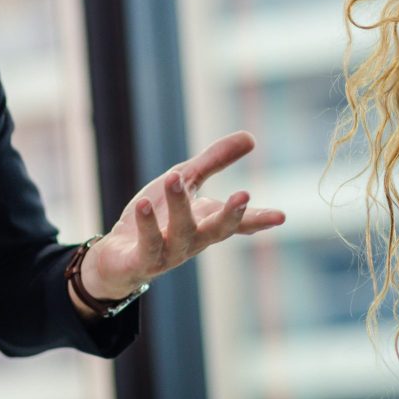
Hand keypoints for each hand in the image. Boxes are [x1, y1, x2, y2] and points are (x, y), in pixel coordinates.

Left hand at [75, 131, 283, 309]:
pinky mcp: (142, 260)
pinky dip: (148, 224)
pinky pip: (148, 244)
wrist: (117, 256)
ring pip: (180, 232)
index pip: (237, 221)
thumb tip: (251, 137)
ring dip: (179, 205)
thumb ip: (215, 161)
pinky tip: (144, 204)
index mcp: (206, 221)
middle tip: (244, 195)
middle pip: (217, 230)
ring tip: (174, 176)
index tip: (281, 216)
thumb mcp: (185, 180)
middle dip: (231, 214)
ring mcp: (169, 253)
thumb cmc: (157, 215)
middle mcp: (193, 240)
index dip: (258, 218)